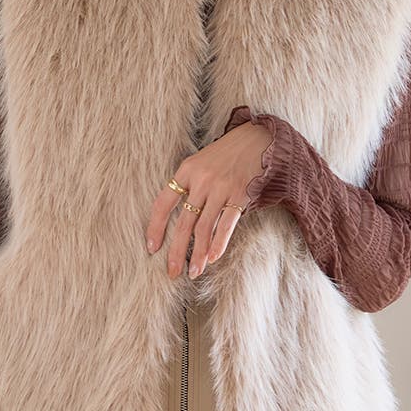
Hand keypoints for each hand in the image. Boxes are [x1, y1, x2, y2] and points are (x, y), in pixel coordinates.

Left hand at [145, 120, 271, 278]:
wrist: (258, 139)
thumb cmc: (227, 155)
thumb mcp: (201, 163)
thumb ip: (189, 185)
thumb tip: (179, 219)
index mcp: (186, 171)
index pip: (163, 203)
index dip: (155, 227)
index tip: (152, 248)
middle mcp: (201, 180)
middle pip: (184, 222)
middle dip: (176, 250)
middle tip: (172, 272)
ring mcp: (220, 187)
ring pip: (204, 227)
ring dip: (198, 253)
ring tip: (194, 272)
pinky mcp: (240, 194)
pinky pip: (226, 223)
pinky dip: (218, 242)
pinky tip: (212, 258)